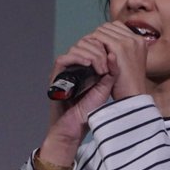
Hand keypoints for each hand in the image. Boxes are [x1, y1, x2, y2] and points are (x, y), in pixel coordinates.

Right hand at [39, 22, 147, 165]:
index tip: (114, 57)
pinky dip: (77, 58)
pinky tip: (89, 64)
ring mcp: (64, 69)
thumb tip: (114, 55)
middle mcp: (74, 65)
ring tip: (101, 67)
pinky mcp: (55, 76)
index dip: (104, 46)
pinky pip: (63, 59)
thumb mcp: (105, 88)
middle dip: (99, 49)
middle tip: (107, 64)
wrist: (75, 126)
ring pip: (76, 48)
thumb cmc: (89, 110)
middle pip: (85, 42)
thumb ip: (111, 72)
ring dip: (91, 53)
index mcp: (86, 66)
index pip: (93, 44)